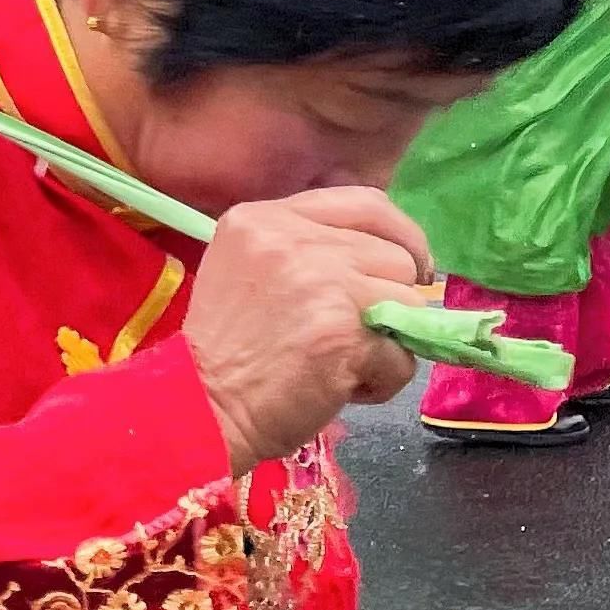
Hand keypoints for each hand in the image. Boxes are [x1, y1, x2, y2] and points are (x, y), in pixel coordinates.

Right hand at [179, 187, 432, 469]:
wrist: (200, 407)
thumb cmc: (225, 349)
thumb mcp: (247, 268)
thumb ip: (303, 248)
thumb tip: (385, 253)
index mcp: (265, 218)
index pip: (365, 203)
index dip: (399, 236)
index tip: (404, 271)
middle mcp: (294, 239)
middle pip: (395, 256)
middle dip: (388, 298)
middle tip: (352, 332)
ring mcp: (322, 281)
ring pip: (408, 302)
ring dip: (387, 342)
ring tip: (342, 363)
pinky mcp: (345, 331)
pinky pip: (402, 356)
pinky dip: (382, 381)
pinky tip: (341, 388)